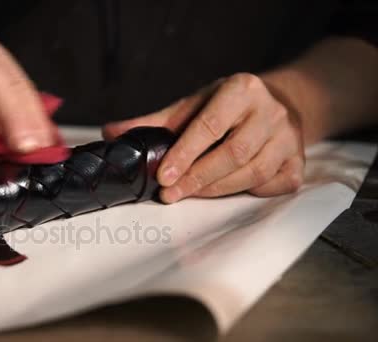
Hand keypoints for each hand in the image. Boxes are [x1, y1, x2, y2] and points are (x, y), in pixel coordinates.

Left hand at [103, 73, 304, 202]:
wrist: (276, 102)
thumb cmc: (226, 107)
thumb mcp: (192, 106)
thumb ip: (153, 122)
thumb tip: (110, 133)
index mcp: (242, 89)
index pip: (210, 126)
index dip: (184, 154)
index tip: (163, 177)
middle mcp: (271, 111)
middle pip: (233, 154)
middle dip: (197, 178)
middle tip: (169, 194)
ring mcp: (289, 138)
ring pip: (252, 174)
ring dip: (215, 189)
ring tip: (189, 194)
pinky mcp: (298, 162)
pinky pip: (271, 187)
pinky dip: (245, 194)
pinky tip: (224, 192)